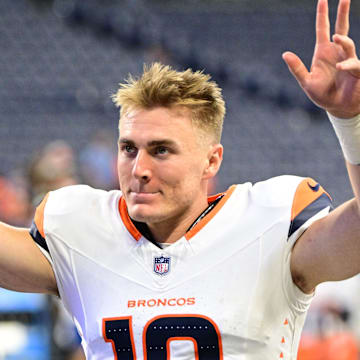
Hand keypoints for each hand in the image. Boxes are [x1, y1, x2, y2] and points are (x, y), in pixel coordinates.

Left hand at [283, 0, 359, 118]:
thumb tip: (285, 54)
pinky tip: (340, 68)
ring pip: (348, 44)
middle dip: (342, 12)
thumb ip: (296, 68)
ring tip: (336, 38)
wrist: (337, 107)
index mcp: (323, 52)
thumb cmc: (322, 95)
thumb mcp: (306, 82)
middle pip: (341, 27)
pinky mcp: (358, 70)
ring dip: (343, 40)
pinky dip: (347, 65)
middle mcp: (337, 52)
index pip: (323, 29)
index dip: (322, 15)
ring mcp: (349, 59)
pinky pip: (354, 64)